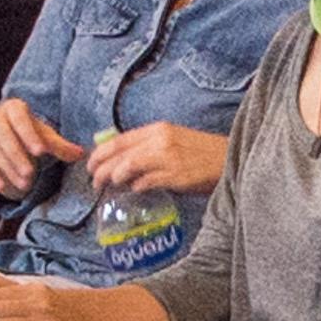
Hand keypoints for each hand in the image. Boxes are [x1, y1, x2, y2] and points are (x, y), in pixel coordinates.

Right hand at [0, 95, 71, 192]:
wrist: (10, 138)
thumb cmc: (32, 135)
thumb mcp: (46, 139)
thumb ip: (61, 147)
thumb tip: (80, 154)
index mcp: (13, 108)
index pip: (19, 117)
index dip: (29, 134)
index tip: (41, 152)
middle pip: (4, 136)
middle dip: (17, 156)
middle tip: (31, 174)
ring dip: (9, 170)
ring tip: (25, 185)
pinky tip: (3, 188)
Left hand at [83, 119, 225, 193]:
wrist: (229, 159)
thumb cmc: (200, 153)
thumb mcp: (172, 141)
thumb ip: (148, 148)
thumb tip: (122, 163)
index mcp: (157, 129)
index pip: (119, 139)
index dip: (100, 153)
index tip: (91, 165)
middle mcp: (160, 140)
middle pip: (119, 154)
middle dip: (100, 168)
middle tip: (93, 182)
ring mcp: (168, 158)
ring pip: (128, 167)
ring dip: (114, 178)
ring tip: (108, 187)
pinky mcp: (177, 175)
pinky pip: (148, 182)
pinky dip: (137, 187)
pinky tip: (135, 191)